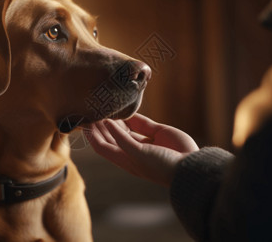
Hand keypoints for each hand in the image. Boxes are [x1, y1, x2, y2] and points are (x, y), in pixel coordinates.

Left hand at [83, 113, 198, 186]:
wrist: (189, 165)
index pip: (102, 146)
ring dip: (113, 118)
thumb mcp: (138, 153)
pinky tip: (122, 106)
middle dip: (100, 125)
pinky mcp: (155, 131)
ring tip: (103, 105)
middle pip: (110, 136)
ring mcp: (143, 141)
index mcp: (125, 160)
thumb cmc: (161, 166)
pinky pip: (139, 121)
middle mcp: (131, 150)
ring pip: (123, 127)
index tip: (83, 122)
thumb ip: (121, 138)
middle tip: (90, 109)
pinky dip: (130, 114)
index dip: (92, 135)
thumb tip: (105, 123)